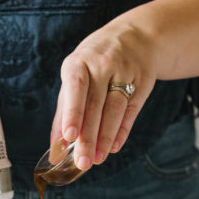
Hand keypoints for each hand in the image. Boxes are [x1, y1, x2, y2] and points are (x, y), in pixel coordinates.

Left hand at [51, 20, 156, 169]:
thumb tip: (55, 147)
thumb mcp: (75, 75)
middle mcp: (103, 64)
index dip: (72, 112)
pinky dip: (122, 131)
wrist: (136, 37)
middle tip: (83, 162)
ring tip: (97, 159)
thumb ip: (64, 110)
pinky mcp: (143, 82)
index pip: (76, 88)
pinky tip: (113, 146)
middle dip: (88, 137)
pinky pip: (131, 111)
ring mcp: (125, 72)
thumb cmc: (94, 62)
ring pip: (115, 110)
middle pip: (95, 105)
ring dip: (105, 138)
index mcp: (79, 61)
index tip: (69, 136)